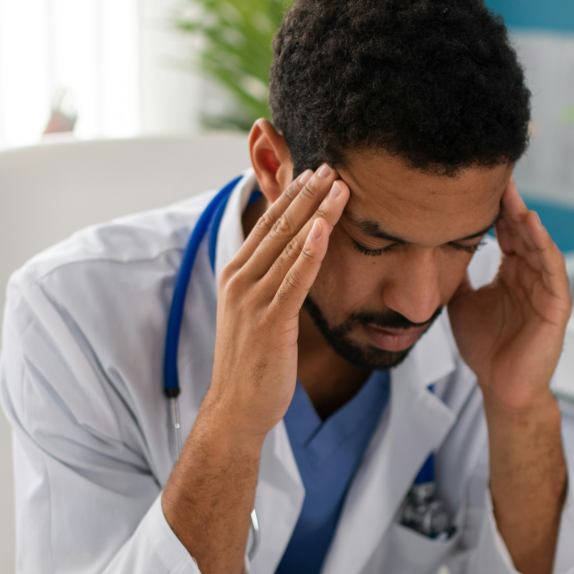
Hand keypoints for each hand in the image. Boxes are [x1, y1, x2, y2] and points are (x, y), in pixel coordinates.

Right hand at [206, 164, 349, 440]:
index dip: (290, 197)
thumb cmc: (250, 363)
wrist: (235, 408)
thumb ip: (267, 283)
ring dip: (317, 213)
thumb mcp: (253, 313)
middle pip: (278, 227)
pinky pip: (295, 280)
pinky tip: (325, 228)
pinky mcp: (271, 322)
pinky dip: (311, 251)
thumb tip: (291, 261)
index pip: (265, 225)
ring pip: (291, 246)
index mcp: (234, 274)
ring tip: (339, 186)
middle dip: (307, 194)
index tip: (312, 173)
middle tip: (331, 166)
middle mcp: (240, 281)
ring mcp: (253, 300)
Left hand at [447, 178, 570, 411]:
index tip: (477, 182)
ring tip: (513, 195)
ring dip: (526, 219)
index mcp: (511, 272)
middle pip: (521, 231)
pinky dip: (543, 246)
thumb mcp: (461, 302)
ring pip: (538, 244)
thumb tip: (431, 249)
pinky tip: (532, 226)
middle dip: (510, 204)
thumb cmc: (485, 347)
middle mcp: (530, 275)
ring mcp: (545, 289)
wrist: (500, 387)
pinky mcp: (557, 306)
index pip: (504, 231)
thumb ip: (455, 275)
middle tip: (496, 175)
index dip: (494, 207)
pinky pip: (552, 270)